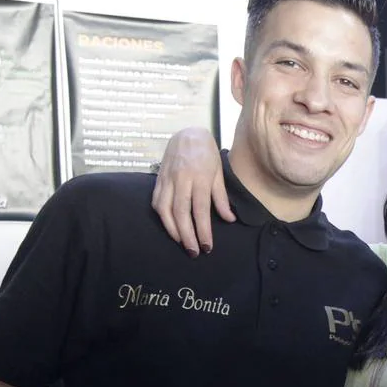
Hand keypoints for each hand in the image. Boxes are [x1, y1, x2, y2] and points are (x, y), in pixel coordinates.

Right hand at [150, 127, 231, 255]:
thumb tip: (229, 219)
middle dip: (187, 235)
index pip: (200, 209)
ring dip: (172, 229)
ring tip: (182, 243)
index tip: (207, 246)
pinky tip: (170, 227)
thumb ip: (221, 198)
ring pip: (165, 209)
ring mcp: (167, 179)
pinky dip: (162, 217)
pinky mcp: (158, 179)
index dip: (203, 230)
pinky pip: (156, 201)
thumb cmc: (207, 155)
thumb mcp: (218, 173)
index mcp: (199, 177)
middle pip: (181, 212)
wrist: (187, 134)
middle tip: (194, 252)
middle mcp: (181, 179)